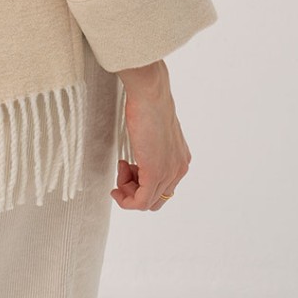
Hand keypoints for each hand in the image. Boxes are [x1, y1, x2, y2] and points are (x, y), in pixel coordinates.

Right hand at [110, 67, 191, 211]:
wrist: (150, 95)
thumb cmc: (148, 106)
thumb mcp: (153, 134)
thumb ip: (153, 150)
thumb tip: (140, 159)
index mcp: (181, 160)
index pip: (163, 189)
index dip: (141, 184)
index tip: (126, 169)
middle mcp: (179, 169)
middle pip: (156, 199)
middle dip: (134, 190)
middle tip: (122, 170)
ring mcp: (169, 173)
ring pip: (147, 202)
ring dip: (127, 191)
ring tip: (121, 166)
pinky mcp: (155, 173)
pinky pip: (140, 202)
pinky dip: (126, 201)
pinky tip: (116, 187)